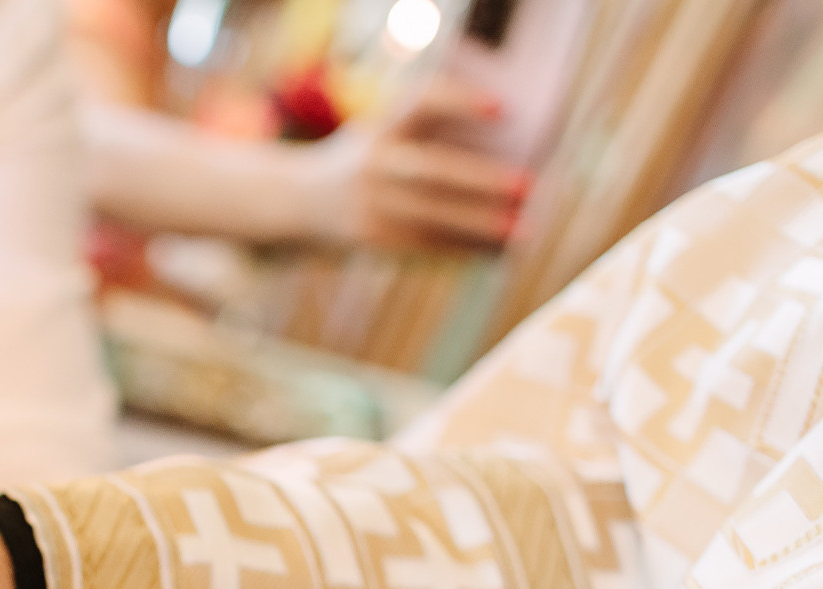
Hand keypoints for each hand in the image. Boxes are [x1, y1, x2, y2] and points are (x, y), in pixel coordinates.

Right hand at [309, 79, 526, 250]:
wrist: (295, 203)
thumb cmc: (362, 161)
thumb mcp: (383, 131)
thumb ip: (428, 130)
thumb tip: (506, 155)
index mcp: (382, 127)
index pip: (421, 103)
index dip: (460, 102)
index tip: (502, 108)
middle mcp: (372, 163)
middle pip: (432, 172)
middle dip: (482, 181)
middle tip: (527, 186)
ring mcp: (368, 205)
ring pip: (431, 217)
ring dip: (480, 225)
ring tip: (522, 231)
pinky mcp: (370, 238)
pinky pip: (422, 246)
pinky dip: (461, 250)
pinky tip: (492, 253)